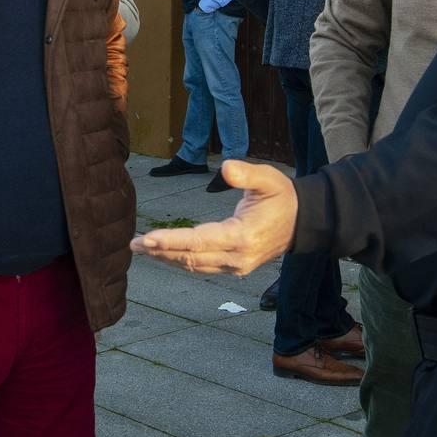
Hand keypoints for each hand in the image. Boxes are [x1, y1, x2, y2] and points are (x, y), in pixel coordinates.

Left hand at [131, 160, 296, 274]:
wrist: (302, 222)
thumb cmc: (282, 196)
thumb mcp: (269, 178)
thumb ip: (246, 174)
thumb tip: (225, 168)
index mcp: (243, 237)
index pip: (199, 241)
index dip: (172, 240)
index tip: (148, 238)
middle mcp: (237, 258)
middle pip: (191, 257)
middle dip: (161, 251)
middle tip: (134, 244)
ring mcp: (235, 267)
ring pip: (194, 266)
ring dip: (167, 258)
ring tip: (142, 248)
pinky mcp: (234, 268)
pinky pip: (201, 267)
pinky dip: (180, 261)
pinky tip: (164, 254)